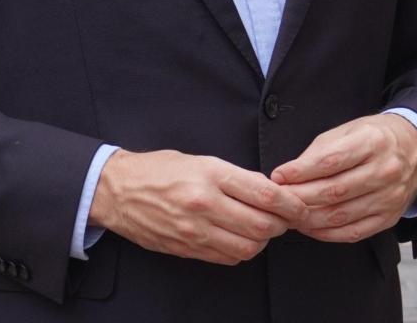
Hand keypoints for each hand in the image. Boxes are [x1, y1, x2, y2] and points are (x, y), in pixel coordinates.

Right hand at [90, 149, 305, 264]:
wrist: (117, 191)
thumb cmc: (158, 169)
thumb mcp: (199, 159)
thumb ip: (234, 176)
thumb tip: (267, 189)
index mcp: (210, 174)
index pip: (266, 194)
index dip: (291, 204)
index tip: (300, 205)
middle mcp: (204, 203)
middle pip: (262, 225)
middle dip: (282, 225)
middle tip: (285, 219)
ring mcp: (195, 230)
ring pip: (249, 246)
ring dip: (263, 240)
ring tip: (261, 228)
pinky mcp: (188, 248)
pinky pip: (228, 257)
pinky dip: (242, 250)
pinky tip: (239, 238)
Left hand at [270, 114, 416, 243]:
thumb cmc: (373, 137)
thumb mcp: (347, 131)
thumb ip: (319, 152)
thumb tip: (287, 175)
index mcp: (372, 142)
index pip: (330, 161)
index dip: (301, 171)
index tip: (278, 176)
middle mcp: (384, 171)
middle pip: (334, 191)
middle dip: (300, 197)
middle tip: (278, 199)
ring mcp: (390, 197)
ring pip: (341, 214)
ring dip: (309, 218)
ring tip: (289, 215)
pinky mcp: (390, 217)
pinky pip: (354, 232)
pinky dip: (328, 233)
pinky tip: (310, 228)